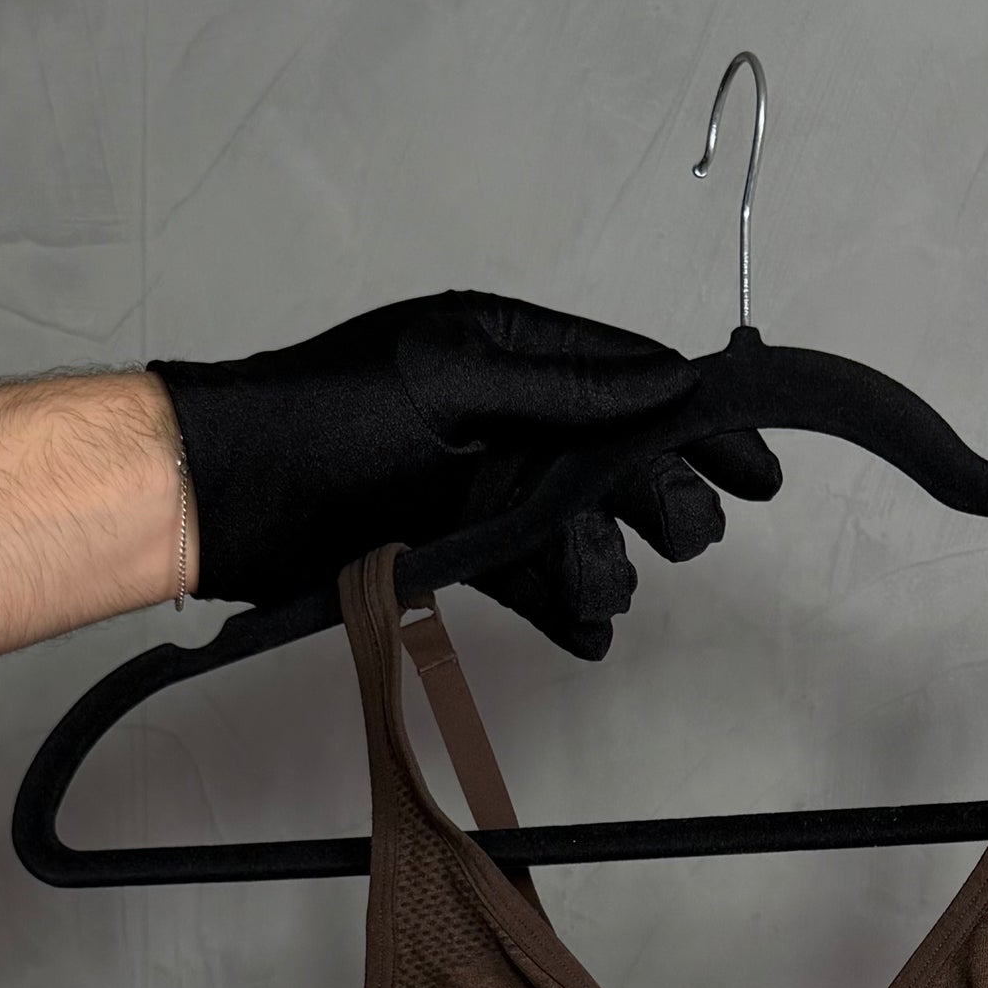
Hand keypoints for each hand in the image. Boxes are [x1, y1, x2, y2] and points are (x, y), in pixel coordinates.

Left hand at [149, 292, 780, 657]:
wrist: (230, 504)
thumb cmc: (325, 422)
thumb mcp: (455, 384)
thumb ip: (567, 392)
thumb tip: (666, 384)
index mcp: (510, 350)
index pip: (633, 380)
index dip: (701, 424)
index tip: (757, 471)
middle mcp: (508, 416)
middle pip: (620, 463)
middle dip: (660, 504)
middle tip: (684, 539)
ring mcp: (486, 487)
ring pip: (582, 531)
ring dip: (603, 566)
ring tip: (597, 593)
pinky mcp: (459, 550)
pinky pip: (534, 581)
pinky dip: (566, 610)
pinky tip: (589, 636)